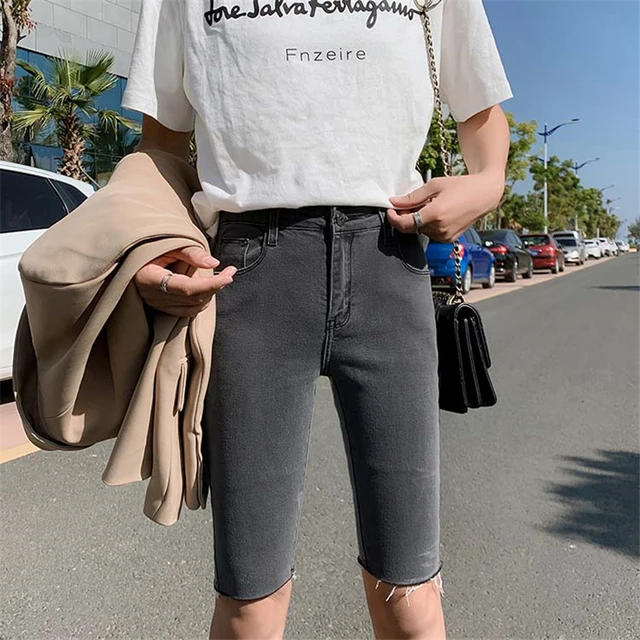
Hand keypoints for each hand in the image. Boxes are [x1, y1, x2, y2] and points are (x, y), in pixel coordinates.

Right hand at [134, 246, 235, 316]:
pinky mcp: (163, 309)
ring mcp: (157, 306)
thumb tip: (214, 263)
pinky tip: (207, 287)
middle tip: (230, 271)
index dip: (210, 284)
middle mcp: (153, 297)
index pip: (187, 288)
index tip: (229, 276)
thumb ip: (191, 253)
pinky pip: (189, 311)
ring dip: (211, 293)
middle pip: (193, 298)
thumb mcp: (168, 244)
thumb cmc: (149, 247)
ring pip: (194, 306)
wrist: (132, 257)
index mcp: (150, 278)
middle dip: (216, 285)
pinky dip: (203, 300)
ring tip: (219, 276)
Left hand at [387, 172, 504, 241]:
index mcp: (435, 214)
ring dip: (417, 220)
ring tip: (428, 205)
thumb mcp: (434, 185)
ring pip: (420, 230)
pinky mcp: (448, 239)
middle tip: (407, 203)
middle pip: (411, 227)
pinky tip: (436, 212)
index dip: (393, 218)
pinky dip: (427, 224)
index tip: (390, 210)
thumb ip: (412, 197)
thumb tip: (394, 202)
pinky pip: (429, 233)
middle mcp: (440, 228)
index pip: (405, 224)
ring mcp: (445, 236)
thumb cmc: (461, 186)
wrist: (484, 195)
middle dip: (405, 217)